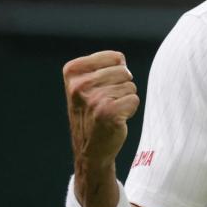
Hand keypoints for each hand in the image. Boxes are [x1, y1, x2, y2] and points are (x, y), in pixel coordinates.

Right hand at [63, 50, 139, 206]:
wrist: (90, 148)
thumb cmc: (92, 111)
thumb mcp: (87, 84)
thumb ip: (103, 66)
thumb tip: (122, 61)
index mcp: (72, 71)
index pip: (116, 57)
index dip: (117, 72)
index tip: (102, 87)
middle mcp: (79, 85)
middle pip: (125, 72)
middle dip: (122, 87)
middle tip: (107, 102)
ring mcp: (93, 99)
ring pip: (130, 86)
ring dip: (125, 99)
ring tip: (110, 110)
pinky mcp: (107, 112)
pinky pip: (134, 100)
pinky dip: (130, 109)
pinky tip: (116, 119)